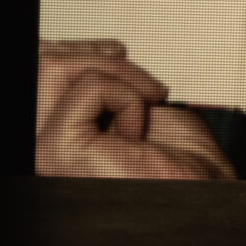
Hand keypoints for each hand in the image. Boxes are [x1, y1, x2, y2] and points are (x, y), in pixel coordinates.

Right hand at [35, 39, 235, 181]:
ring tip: (144, 105)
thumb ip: (109, 81)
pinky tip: (138, 130)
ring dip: (115, 74)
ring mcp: (46, 151)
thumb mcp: (141, 105)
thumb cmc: (183, 168)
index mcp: (64, 136)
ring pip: (52, 68)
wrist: (203, 194)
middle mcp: (46, 145)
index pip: (43, 73)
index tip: (116, 53)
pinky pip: (89, 86)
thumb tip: (96, 53)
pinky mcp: (58, 152)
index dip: (78, 50)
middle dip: (94, 54)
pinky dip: (128, 96)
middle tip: (141, 84)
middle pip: (42, 66)